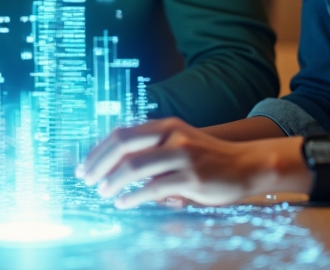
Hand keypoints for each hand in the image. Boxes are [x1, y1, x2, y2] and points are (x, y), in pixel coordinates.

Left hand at [75, 118, 308, 208]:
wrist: (246, 165)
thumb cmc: (207, 159)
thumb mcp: (178, 144)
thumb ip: (152, 150)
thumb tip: (114, 165)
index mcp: (165, 126)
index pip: (122, 133)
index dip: (98, 150)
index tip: (83, 166)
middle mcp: (171, 135)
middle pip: (123, 144)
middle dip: (99, 163)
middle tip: (86, 180)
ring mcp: (182, 154)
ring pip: (135, 165)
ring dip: (112, 181)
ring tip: (102, 193)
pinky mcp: (191, 177)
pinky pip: (154, 187)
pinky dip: (133, 197)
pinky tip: (123, 203)